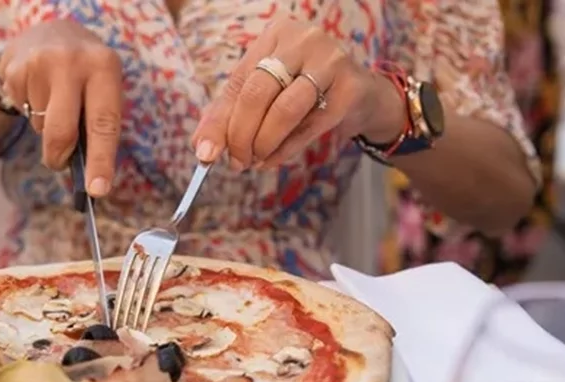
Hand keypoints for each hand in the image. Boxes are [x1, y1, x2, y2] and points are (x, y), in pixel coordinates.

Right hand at [0, 20, 122, 195]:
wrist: (49, 33)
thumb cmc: (85, 74)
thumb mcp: (102, 86)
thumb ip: (98, 123)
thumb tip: (86, 174)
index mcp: (104, 67)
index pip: (104, 123)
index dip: (101, 160)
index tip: (98, 190)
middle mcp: (72, 62)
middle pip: (62, 132)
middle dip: (59, 157)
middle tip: (59, 162)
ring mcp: (39, 64)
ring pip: (41, 126)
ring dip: (47, 126)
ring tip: (54, 100)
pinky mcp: (15, 70)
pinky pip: (23, 112)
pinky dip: (31, 112)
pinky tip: (38, 92)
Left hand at [192, 17, 405, 170]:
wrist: (363, 95)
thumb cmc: (305, 92)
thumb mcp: (267, 93)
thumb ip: (232, 114)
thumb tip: (202, 148)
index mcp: (276, 34)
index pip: (237, 82)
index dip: (219, 122)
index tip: (205, 154)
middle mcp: (302, 40)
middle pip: (257, 94)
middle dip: (240, 136)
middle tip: (236, 163)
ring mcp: (330, 61)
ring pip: (284, 111)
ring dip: (264, 143)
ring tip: (255, 161)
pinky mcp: (351, 88)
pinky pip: (310, 126)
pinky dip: (287, 149)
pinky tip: (273, 160)